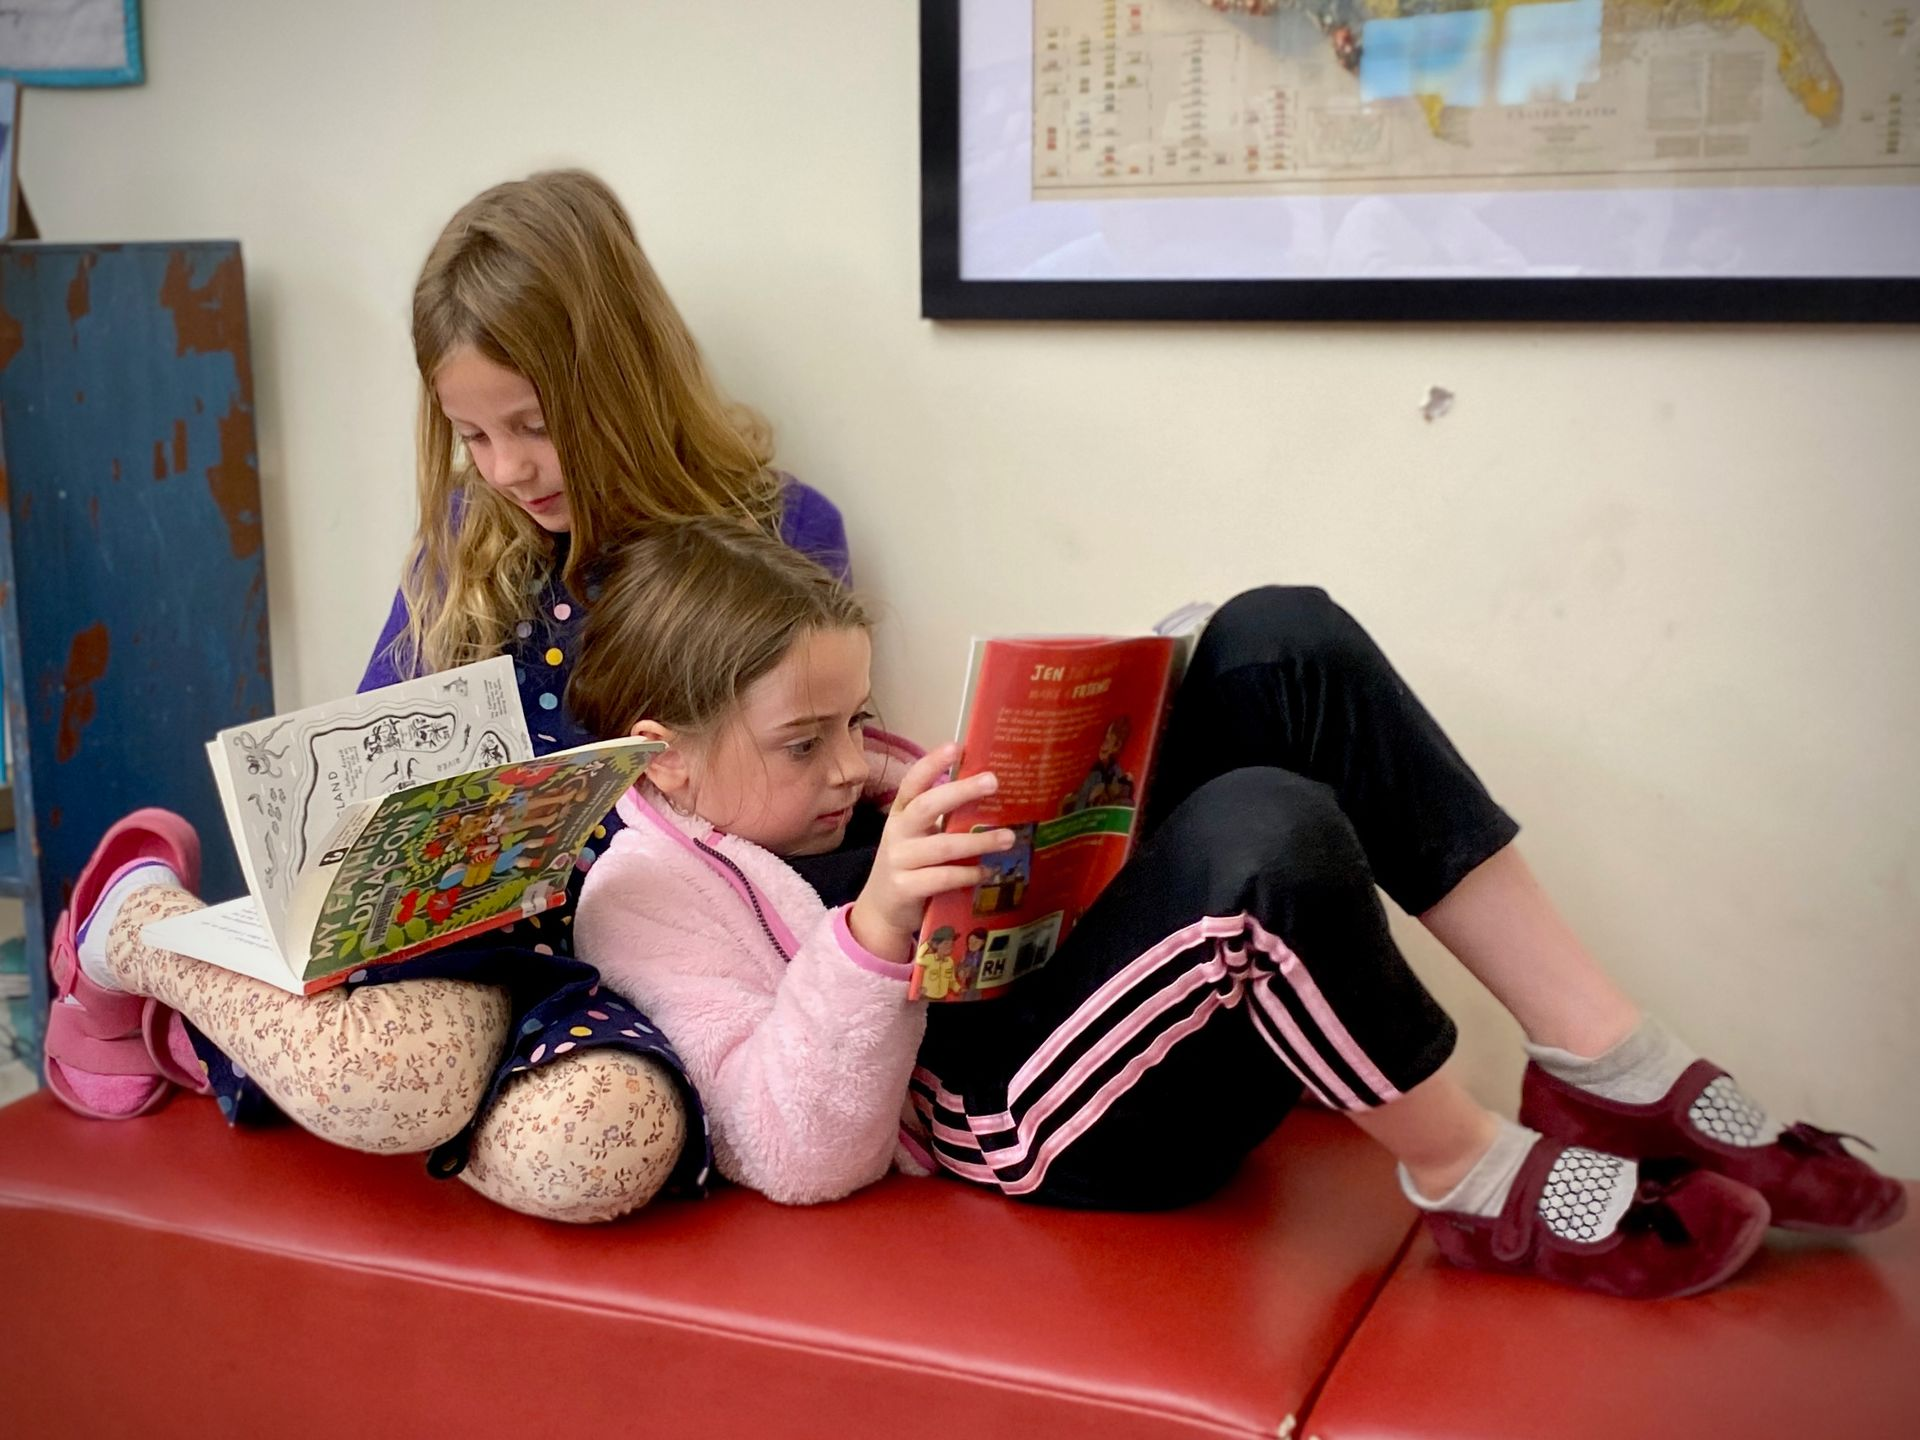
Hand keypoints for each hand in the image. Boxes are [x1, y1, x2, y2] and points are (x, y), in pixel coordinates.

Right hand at [848, 744, 1013, 963]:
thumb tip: (987, 796)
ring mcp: (898, 861)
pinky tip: (987, 872)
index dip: (931, 763)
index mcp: (900, 814)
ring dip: (978, 842)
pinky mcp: (904, 888)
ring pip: (942, 846)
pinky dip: (967, 874)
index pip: (912, 782)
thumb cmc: (910, 866)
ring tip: (1009, 837)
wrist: (882, 911)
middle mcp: (896, 833)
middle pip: (927, 806)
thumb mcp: (918, 837)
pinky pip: (942, 878)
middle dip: (961, 792)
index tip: (956, 747)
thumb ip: (942, 820)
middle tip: (993, 781)